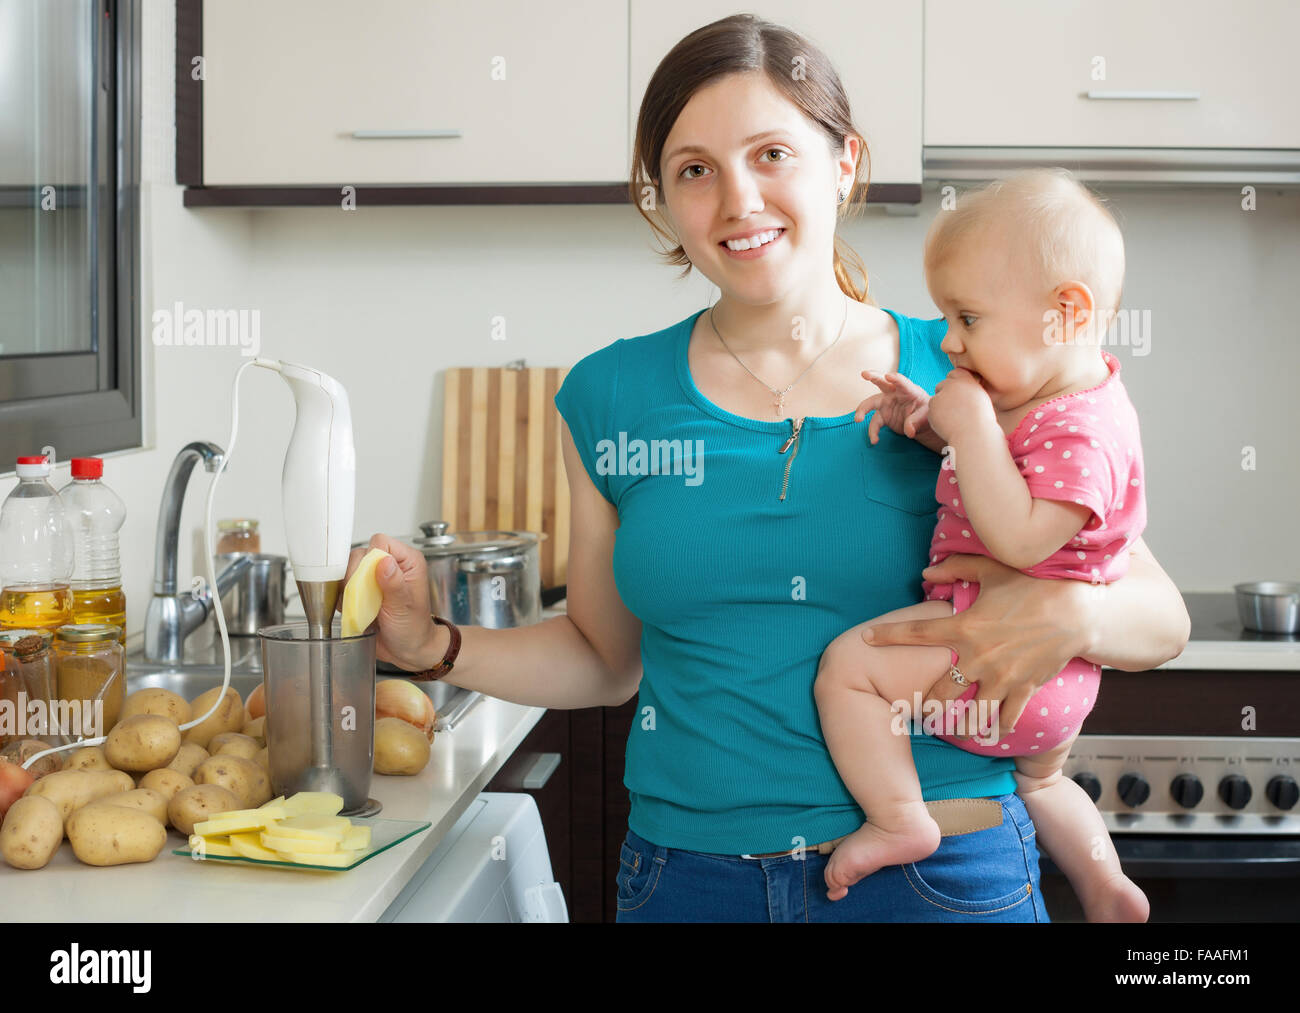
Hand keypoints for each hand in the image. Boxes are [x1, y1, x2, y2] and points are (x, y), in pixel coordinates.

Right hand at [337, 533, 440, 670]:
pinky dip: (344, 600)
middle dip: (355, 578)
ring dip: (348, 590)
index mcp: (407, 561)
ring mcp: (375, 577)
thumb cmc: (414, 629)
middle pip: (359, 555)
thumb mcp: (404, 607)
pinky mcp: (363, 590)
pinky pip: (343, 587)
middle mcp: (390, 564)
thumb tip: (384, 562)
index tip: (369, 581)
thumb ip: (394, 584)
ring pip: (347, 570)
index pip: (380, 542)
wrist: (408, 650)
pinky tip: (356, 612)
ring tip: (361, 608)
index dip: (370, 559)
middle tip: (363, 599)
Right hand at [854, 370, 933, 444]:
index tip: (888, 376)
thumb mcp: (926, 416)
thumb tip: (909, 431)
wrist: (921, 424)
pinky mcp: (882, 416)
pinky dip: (873, 432)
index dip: (895, 379)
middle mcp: (894, 394)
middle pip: (882, 383)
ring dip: (863, 410)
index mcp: (908, 390)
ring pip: (871, 403)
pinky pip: (874, 423)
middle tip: (865, 374)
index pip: (902, 382)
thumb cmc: (925, 414)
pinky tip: (874, 440)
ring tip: (858, 419)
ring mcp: (886, 404)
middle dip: (873, 377)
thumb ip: (916, 421)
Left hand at [862, 553, 1091, 737]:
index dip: (887, 636)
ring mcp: (1002, 677)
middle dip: (924, 705)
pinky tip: (990, 731)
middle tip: (913, 712)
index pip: (916, 632)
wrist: (1077, 611)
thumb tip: (924, 572)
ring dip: (959, 724)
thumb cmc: (1033, 585)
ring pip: (972, 712)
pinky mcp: (1025, 688)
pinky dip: (997, 726)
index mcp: (965, 627)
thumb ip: (954, 570)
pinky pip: (1006, 717)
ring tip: (949, 729)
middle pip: (940, 691)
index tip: (865, 639)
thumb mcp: (991, 570)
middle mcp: (979, 657)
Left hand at [928, 367, 993, 441]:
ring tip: (955, 419)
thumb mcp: (981, 399)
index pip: (955, 374)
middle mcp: (953, 384)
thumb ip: (969, 391)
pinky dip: (936, 418)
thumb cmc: (982, 421)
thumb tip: (960, 391)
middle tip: (955, 409)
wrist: (974, 434)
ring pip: (935, 399)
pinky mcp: (933, 405)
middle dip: (944, 395)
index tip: (959, 394)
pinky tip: (948, 424)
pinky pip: (931, 412)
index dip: (955, 384)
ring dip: (940, 408)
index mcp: (967, 380)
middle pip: (941, 385)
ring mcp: (941, 394)